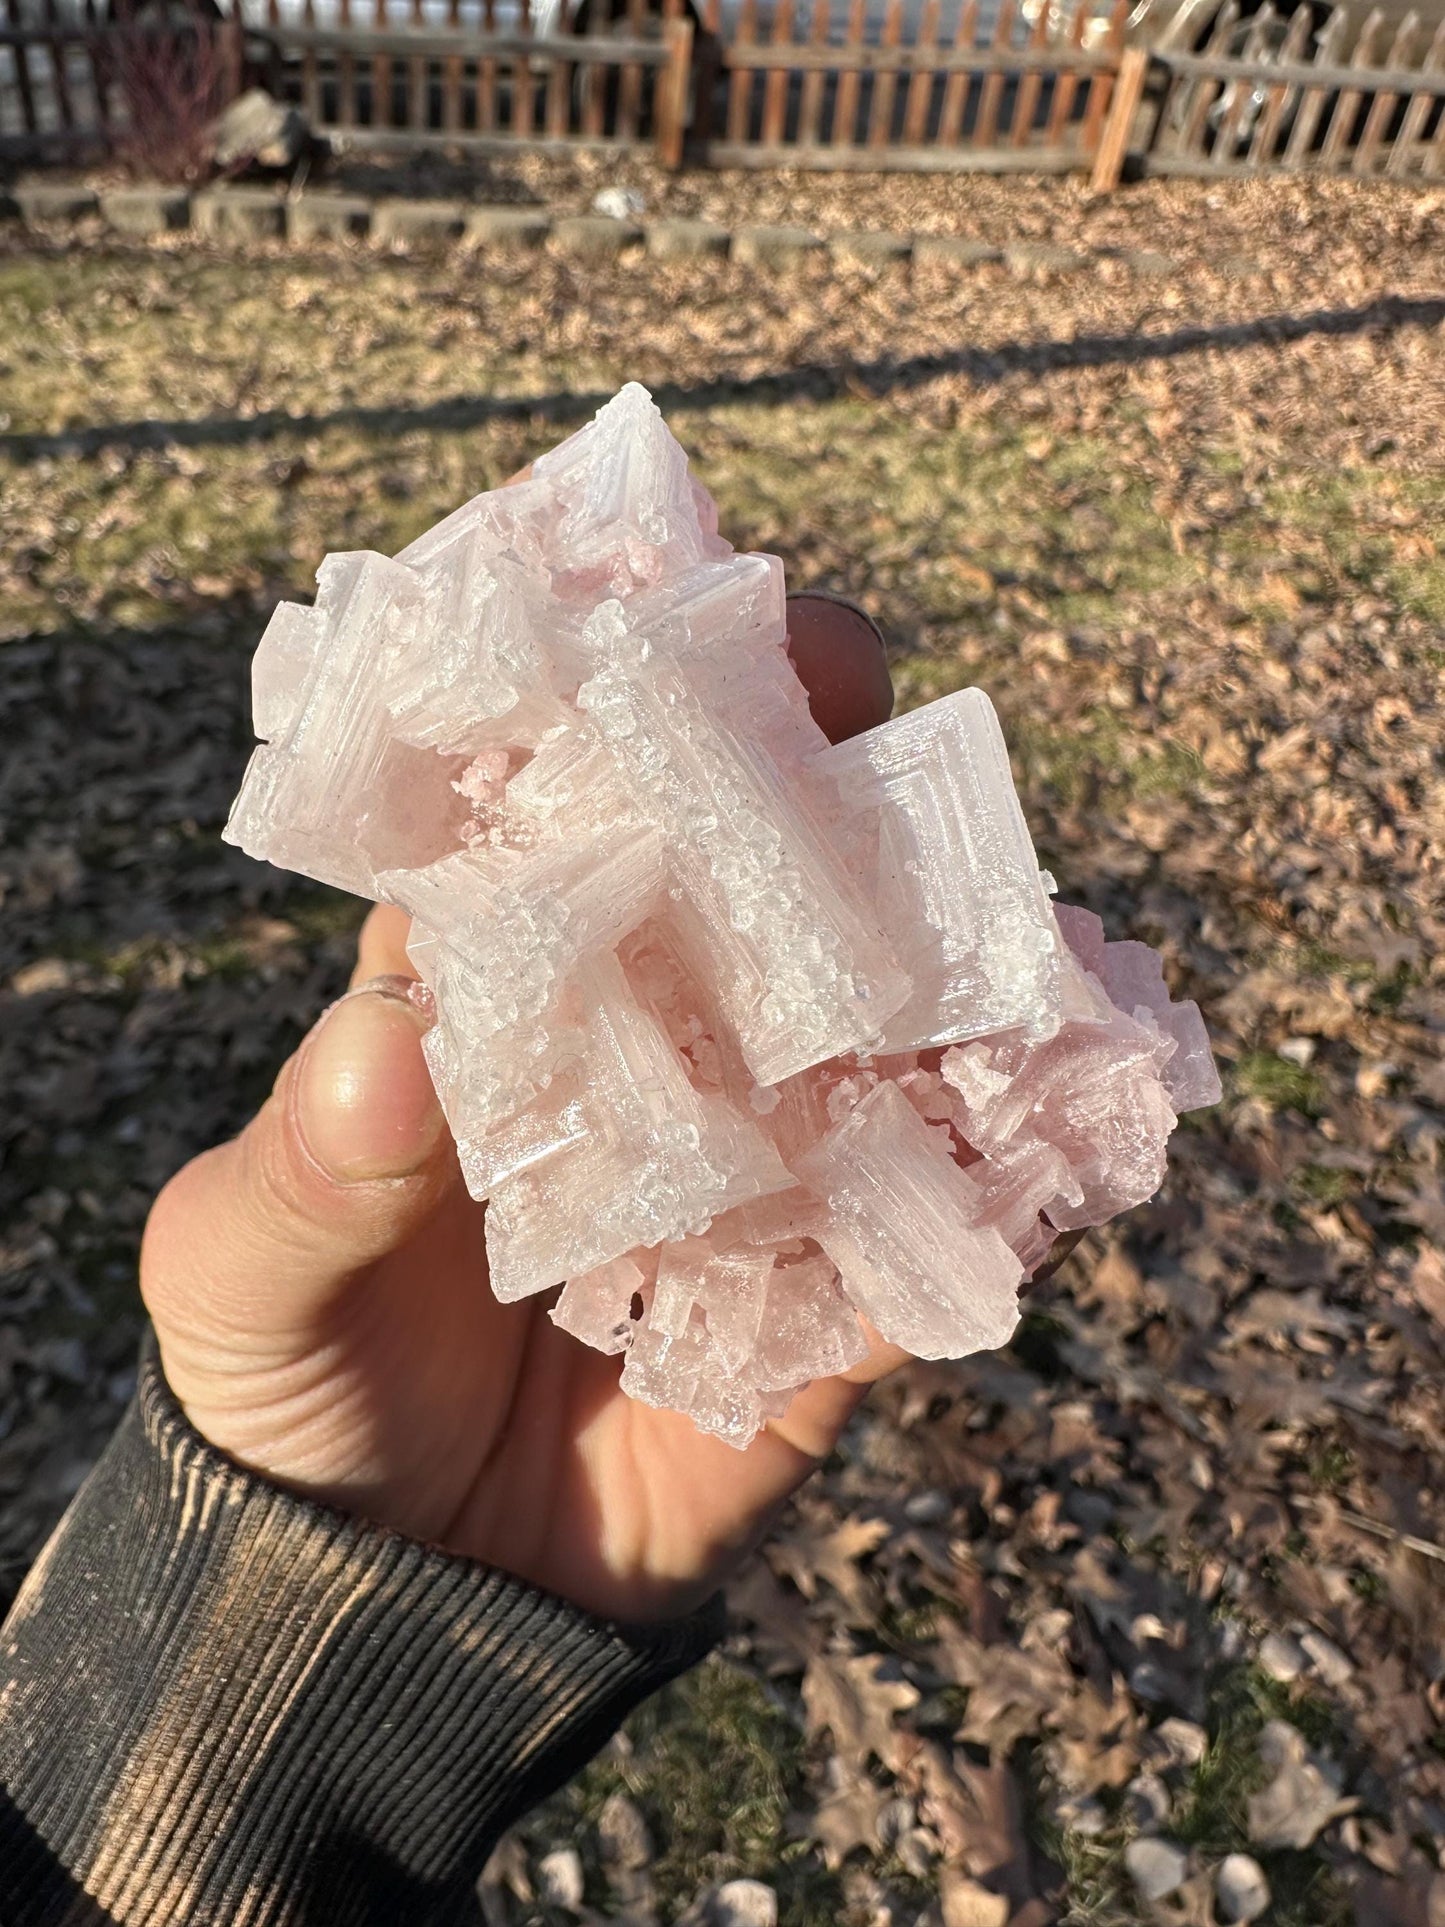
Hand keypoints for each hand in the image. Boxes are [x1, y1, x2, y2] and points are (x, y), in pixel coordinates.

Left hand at [140, 596, 910, 1622]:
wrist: (407, 1593)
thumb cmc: (296, 1386)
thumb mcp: (240, 1276)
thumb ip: (302, 1174)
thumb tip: (382, 1059)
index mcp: (501, 984)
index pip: (579, 803)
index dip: (636, 698)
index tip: (695, 625)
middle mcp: (653, 1036)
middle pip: (764, 873)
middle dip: (831, 783)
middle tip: (871, 723)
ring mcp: (762, 1151)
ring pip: (887, 1023)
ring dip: (956, 966)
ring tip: (1007, 931)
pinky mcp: (838, 1286)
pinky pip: (943, 1216)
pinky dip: (1007, 1170)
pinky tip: (1060, 1123)